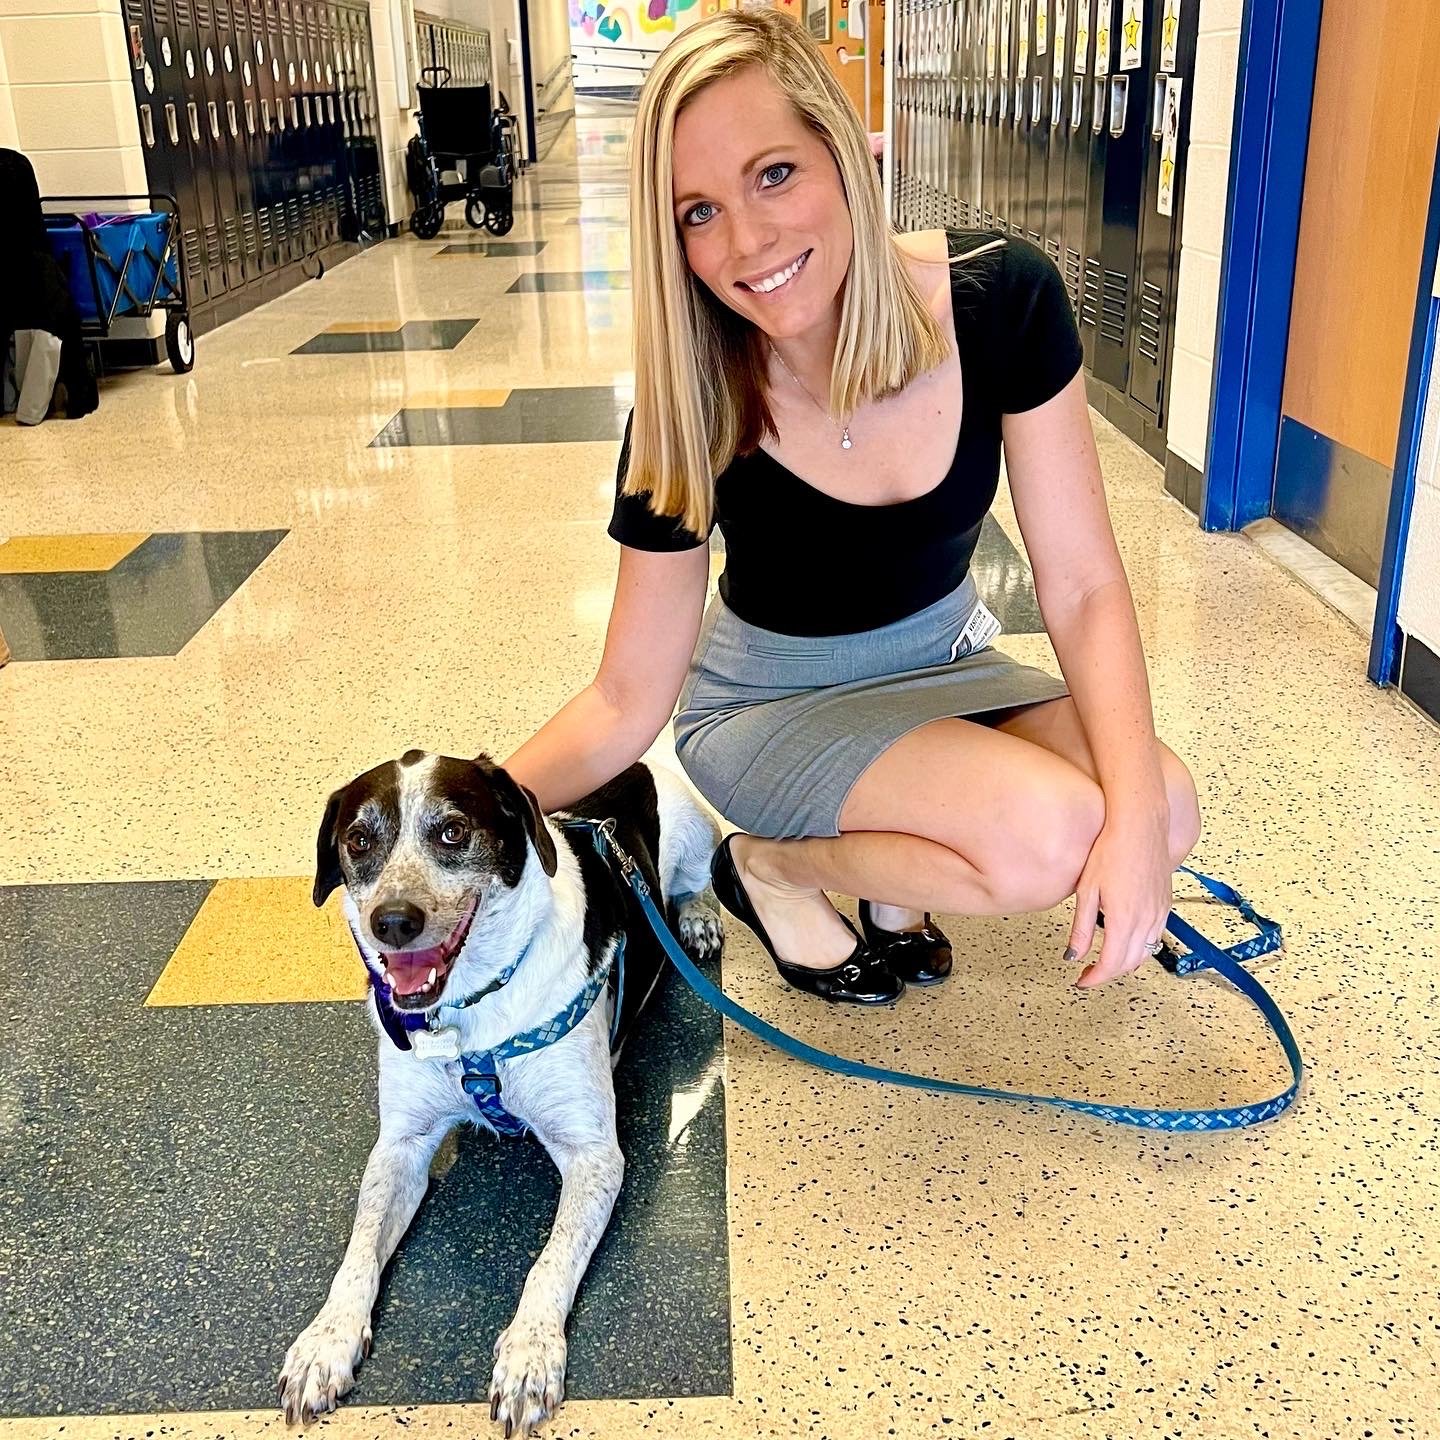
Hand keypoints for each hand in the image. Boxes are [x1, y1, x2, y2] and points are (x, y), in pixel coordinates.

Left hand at [1066, 811, 1172, 987]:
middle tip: (1088, 972)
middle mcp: (1147, 920)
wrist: (1139, 825)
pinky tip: (1124, 939)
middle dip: (1109, 973)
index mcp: (1124, 919)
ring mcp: (1159, 912)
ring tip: (1104, 959)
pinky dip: (1139, 947)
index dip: (1095, 978)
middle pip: (1130, 963)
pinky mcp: (1165, 904)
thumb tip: (1074, 955)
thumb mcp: (1087, 890)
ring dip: (1125, 962)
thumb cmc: (1110, 850)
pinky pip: (1155, 936)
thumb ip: (1081, 928)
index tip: (1082, 981)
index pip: (1111, 964)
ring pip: (1145, 952)